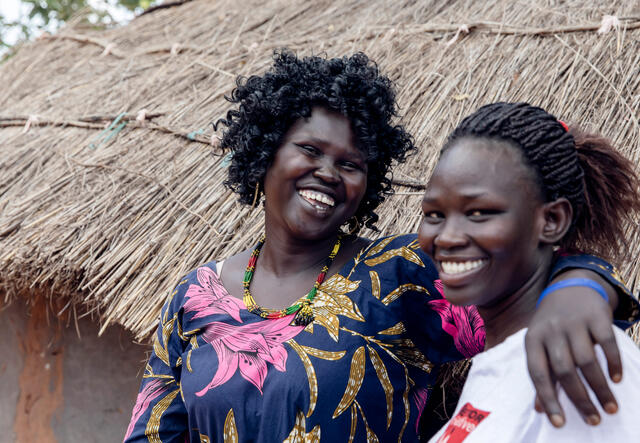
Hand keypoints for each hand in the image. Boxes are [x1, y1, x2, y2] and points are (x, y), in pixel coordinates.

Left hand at [525, 269, 620, 427]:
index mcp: (533, 340)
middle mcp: (551, 331)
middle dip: (580, 399)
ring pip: (586, 361)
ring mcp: (573, 322)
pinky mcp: (595, 316)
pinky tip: (617, 379)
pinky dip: (613, 363)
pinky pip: (606, 343)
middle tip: (593, 420)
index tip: (559, 423)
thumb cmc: (553, 325)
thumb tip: (540, 409)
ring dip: (600, 388)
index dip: (548, 399)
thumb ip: (543, 374)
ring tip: (610, 407)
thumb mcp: (540, 344)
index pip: (538, 374)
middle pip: (564, 370)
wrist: (570, 288)